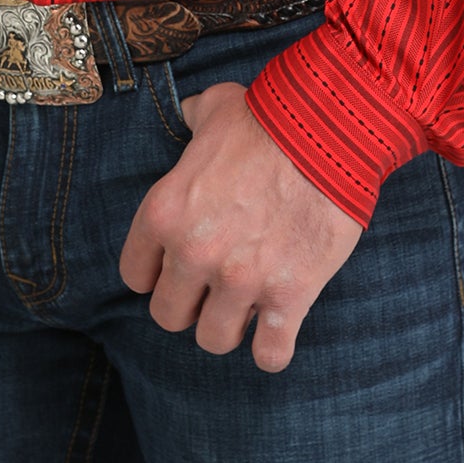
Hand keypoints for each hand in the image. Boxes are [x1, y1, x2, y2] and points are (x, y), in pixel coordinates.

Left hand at [119, 81, 363, 371]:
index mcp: (164, 213)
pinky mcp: (288, 295)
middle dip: (190, 304)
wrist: (328, 129)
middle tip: (215, 286)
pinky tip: (278, 330)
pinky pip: (269, 354)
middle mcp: (193, 253)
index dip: (158, 273)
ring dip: (230, 326)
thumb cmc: (268, 116)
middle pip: (169, 316)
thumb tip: (189, 112)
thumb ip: (193, 117)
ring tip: (247, 304)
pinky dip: (273, 349)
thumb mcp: (214, 108)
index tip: (178, 266)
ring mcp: (240, 279)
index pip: (135, 275)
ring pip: (214, 340)